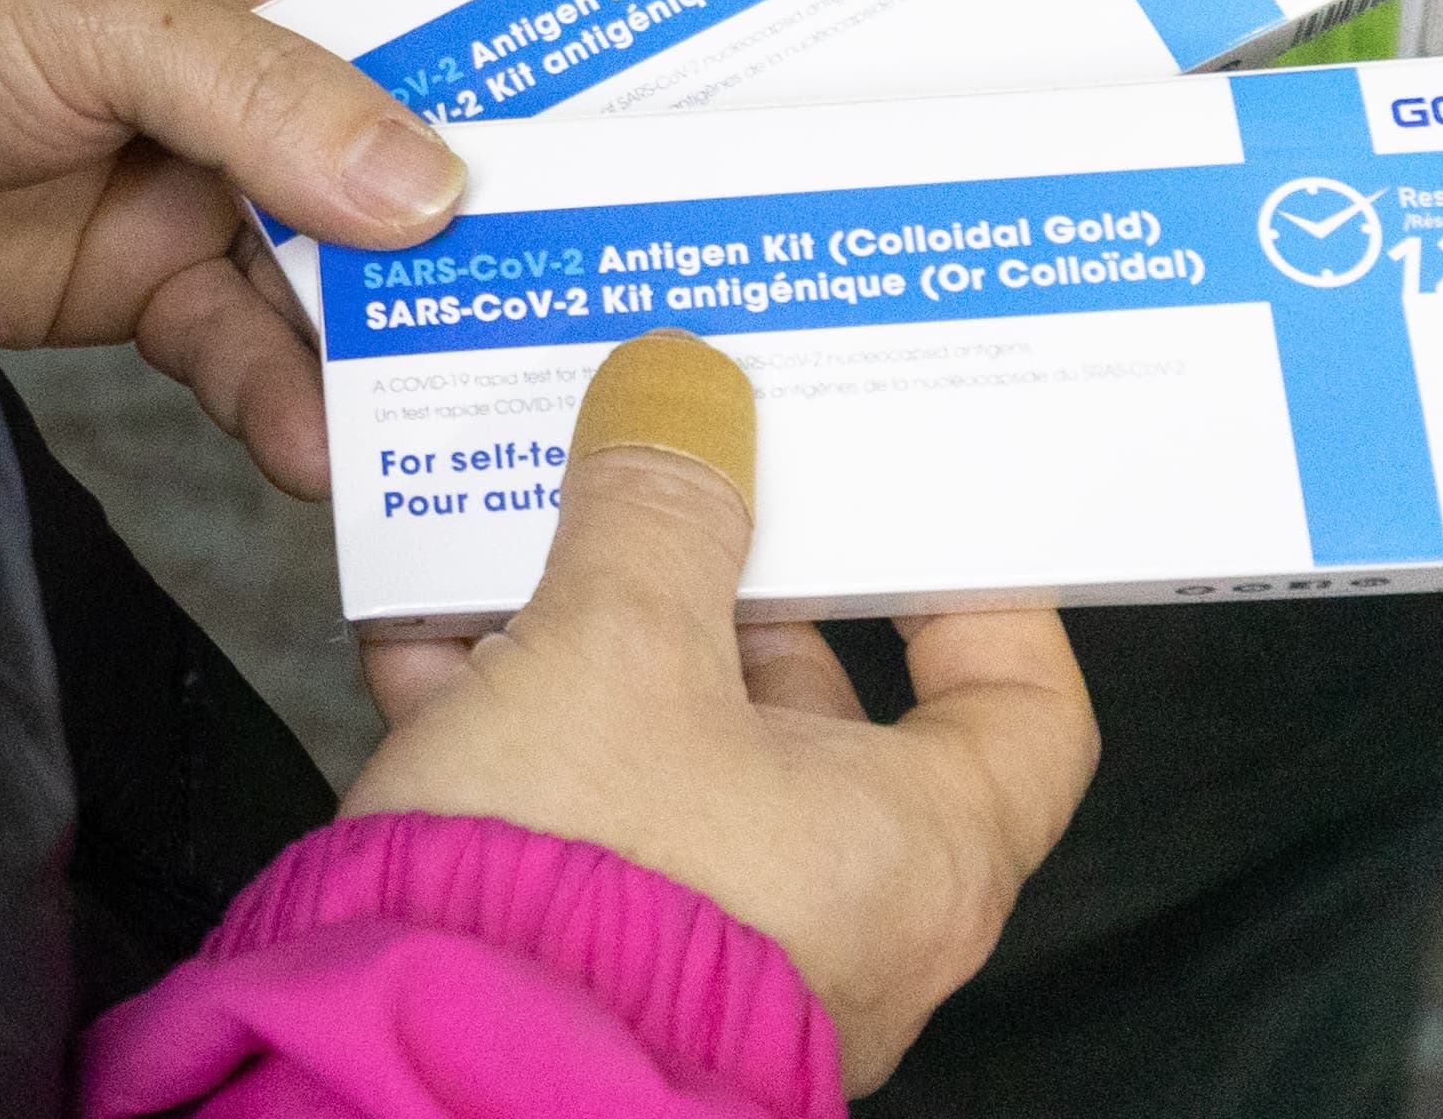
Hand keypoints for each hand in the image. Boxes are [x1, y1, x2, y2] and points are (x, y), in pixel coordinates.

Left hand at [0, 0, 545, 496]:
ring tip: (521, 392)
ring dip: (435, 322)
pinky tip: (334, 450)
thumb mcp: (109, 5)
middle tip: (678, 243)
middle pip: (455, 102)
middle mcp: (273, 45)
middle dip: (550, 171)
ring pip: (378, 252)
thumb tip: (432, 187)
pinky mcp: (160, 281)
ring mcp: (223, 169)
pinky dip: (302, 404)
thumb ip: (272, 93)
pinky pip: (268, 350)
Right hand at [350, 333, 1096, 1091]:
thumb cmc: (585, 886)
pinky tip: (421, 630)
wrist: (432, 1069)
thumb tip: (689, 392)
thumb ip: (658, 505)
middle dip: (723, 568)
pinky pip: (571, 800)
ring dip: (590, 623)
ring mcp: (709, 930)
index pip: (1021, 704)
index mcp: (917, 846)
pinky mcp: (584, 942)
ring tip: (517, 518)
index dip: (976, 584)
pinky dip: (508, 708)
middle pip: (813, 700)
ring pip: (670, 738)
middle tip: (673, 461)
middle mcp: (841, 906)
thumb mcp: (619, 644)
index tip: (909, 492)